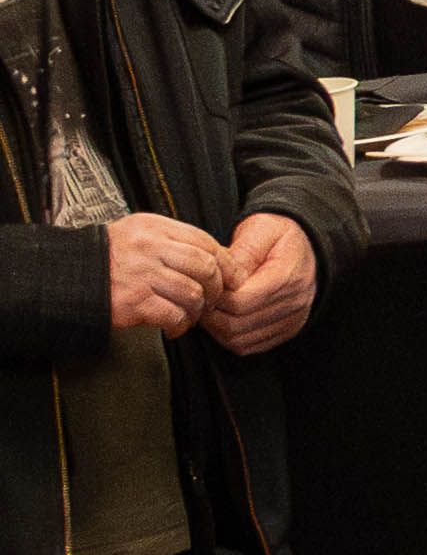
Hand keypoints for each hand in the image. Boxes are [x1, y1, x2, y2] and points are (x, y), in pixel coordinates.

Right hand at [97, 212, 220, 338]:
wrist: (68, 277)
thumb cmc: (109, 259)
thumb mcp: (139, 235)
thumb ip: (173, 241)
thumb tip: (218, 260)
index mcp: (153, 227)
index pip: (204, 242)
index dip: (225, 263)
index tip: (231, 278)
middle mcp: (149, 248)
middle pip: (205, 267)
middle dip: (216, 288)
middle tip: (212, 300)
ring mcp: (141, 274)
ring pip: (193, 293)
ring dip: (197, 310)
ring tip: (189, 315)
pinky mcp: (133, 301)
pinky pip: (173, 315)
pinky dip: (179, 325)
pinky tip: (173, 327)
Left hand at [200, 210, 315, 353]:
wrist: (307, 245)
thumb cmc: (281, 236)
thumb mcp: (260, 230)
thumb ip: (240, 254)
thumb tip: (220, 278)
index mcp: (288, 277)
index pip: (240, 302)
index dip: (213, 297)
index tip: (203, 285)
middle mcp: (295, 303)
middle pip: (237, 325)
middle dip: (210, 314)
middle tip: (200, 299)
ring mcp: (292, 320)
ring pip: (240, 340)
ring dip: (217, 328)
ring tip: (210, 309)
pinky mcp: (286, 330)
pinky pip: (249, 346)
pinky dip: (230, 337)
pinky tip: (224, 319)